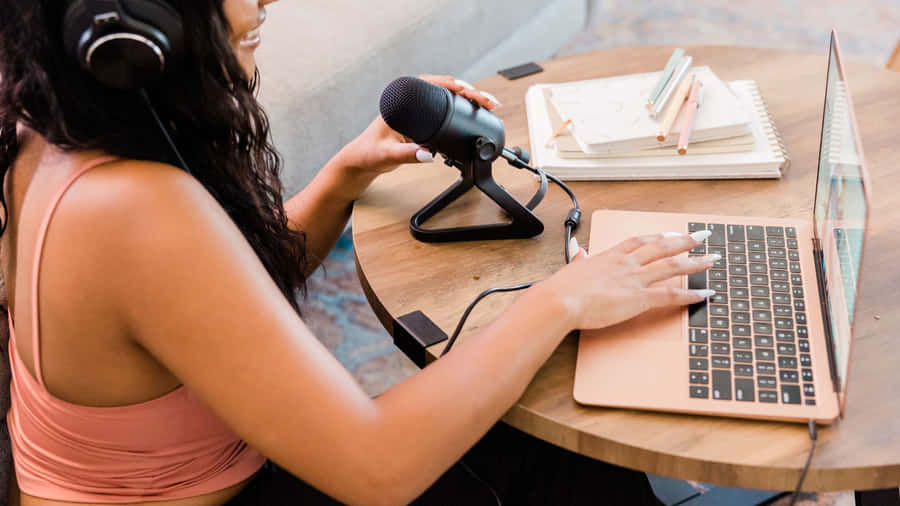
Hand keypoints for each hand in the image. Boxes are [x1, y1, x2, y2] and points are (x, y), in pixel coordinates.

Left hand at [336, 75, 500, 179]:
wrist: (362, 161)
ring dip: (468, 99)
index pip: (431, 83)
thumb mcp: (388, 155)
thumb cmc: (368, 153)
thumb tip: (427, 155)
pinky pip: (445, 109)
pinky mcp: (421, 120)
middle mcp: (410, 100)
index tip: (471, 92)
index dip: (454, 85)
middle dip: (470, 91)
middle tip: (488, 101)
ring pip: (447, 98)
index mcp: (400, 100)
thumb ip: (407, 155)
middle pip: (445, 88)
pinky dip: (461, 110)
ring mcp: (416, 109)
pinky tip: (474, 114)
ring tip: (487, 105)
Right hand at [542, 231, 717, 329]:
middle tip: (703, 235)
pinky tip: (705, 293)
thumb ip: (580, 257)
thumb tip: (578, 249)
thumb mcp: (573, 266)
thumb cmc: (563, 287)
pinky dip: (691, 294)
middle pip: (663, 247)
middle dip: (686, 241)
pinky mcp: (639, 298)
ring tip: (713, 258)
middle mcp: (627, 263)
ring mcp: (635, 279)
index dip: (658, 237)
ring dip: (696, 262)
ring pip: (673, 266)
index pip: (640, 241)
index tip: (671, 234)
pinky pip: (671, 294)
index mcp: (611, 255)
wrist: (561, 300)